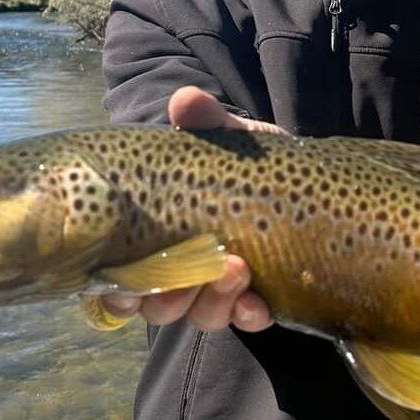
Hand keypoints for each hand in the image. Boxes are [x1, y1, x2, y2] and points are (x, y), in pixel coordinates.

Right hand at [101, 87, 283, 331]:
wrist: (300, 173)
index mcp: (158, 235)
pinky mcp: (259, 297)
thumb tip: (185, 100)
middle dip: (170, 298)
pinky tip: (259, 304)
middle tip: (195, 272)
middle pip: (157, 307)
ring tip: (237, 270)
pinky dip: (249, 315)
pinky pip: (246, 319)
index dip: (118, 294)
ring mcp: (220, 287)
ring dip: (213, 302)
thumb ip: (207, 122)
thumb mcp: (229, 138)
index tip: (128, 288)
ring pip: (200, 315)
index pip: (120, 279)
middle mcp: (183, 270)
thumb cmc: (246, 158)